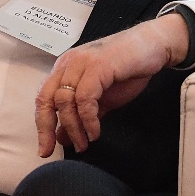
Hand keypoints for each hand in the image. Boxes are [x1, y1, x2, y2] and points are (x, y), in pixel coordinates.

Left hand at [35, 13, 188, 154]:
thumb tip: (64, 136)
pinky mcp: (98, 66)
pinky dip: (88, 118)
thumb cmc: (128, 69)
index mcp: (64, 69)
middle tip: (52, 149)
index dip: (42, 125)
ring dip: (73, 127)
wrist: (153, 45)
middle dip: (46, 128)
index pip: (42, 99)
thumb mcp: (102, 97)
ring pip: (64, 100)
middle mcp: (68, 64)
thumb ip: (83, 114)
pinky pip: (85, 97)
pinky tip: (95, 131)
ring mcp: (81, 63)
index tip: (45, 149)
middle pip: (45, 99)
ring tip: (83, 143)